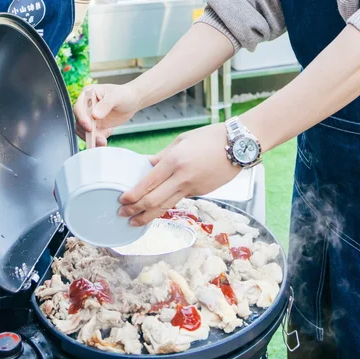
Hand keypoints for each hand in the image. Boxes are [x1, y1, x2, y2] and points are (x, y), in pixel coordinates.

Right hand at [73, 82, 142, 144]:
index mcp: (88, 94)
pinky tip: (105, 139)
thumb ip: (106, 104)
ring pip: (84, 131)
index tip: (89, 127)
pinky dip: (97, 140)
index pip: (79, 108)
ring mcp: (90, 117)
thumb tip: (94, 115)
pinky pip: (93, 136)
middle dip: (87, 132)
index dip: (82, 118)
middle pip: (79, 122)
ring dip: (92, 138)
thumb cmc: (124, 94)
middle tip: (99, 139)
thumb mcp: (117, 97)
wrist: (133, 101)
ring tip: (103, 142)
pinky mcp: (96, 126)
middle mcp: (86, 106)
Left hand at [118, 123, 239, 225]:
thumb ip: (162, 156)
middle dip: (135, 210)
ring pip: (166, 207)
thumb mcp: (181, 141)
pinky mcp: (201, 193)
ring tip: (135, 222)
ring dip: (148, 216)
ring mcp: (193, 188)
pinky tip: (156, 209)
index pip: (148, 184)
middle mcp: (182, 178)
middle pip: (154, 201)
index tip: (121, 200)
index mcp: (174, 161)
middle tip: (122, 214)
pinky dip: (165, 207)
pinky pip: (179, 201)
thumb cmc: (209, 137)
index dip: (132, 195)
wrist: (238, 145)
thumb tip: (146, 165)